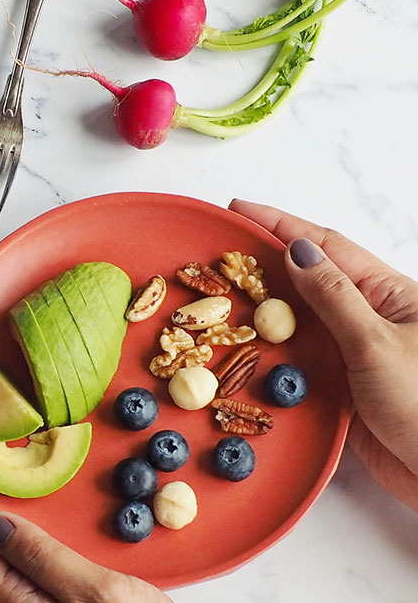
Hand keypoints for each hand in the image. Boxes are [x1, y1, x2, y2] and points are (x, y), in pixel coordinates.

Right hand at [229, 200, 417, 510]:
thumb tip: (295, 251)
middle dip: (261, 265)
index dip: (279, 225)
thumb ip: (332, 297)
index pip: (326, 247)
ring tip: (215, 300)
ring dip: (259, 314)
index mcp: (388, 294)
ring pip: (296, 324)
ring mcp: (354, 355)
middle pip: (306, 281)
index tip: (238, 210)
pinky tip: (241, 354)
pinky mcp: (342, 392)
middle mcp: (368, 319)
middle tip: (214, 255)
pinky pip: (297, 365)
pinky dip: (268, 358)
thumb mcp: (376, 343)